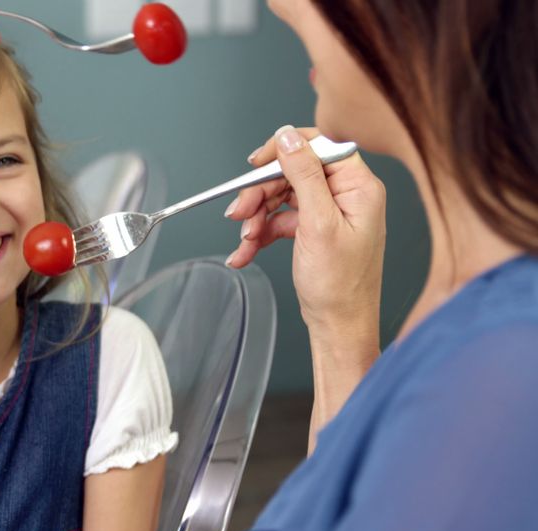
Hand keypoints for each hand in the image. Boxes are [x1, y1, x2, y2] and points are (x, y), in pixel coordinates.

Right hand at [224, 126, 385, 334]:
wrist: (338, 326)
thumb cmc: (339, 285)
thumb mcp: (318, 224)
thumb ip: (304, 175)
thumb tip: (288, 136)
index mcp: (358, 186)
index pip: (319, 146)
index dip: (284, 151)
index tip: (256, 164)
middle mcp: (346, 195)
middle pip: (292, 173)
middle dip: (261, 193)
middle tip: (239, 212)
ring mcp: (328, 213)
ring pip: (280, 197)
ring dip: (255, 217)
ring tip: (244, 240)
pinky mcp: (312, 230)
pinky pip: (279, 220)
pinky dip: (259, 235)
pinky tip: (245, 252)